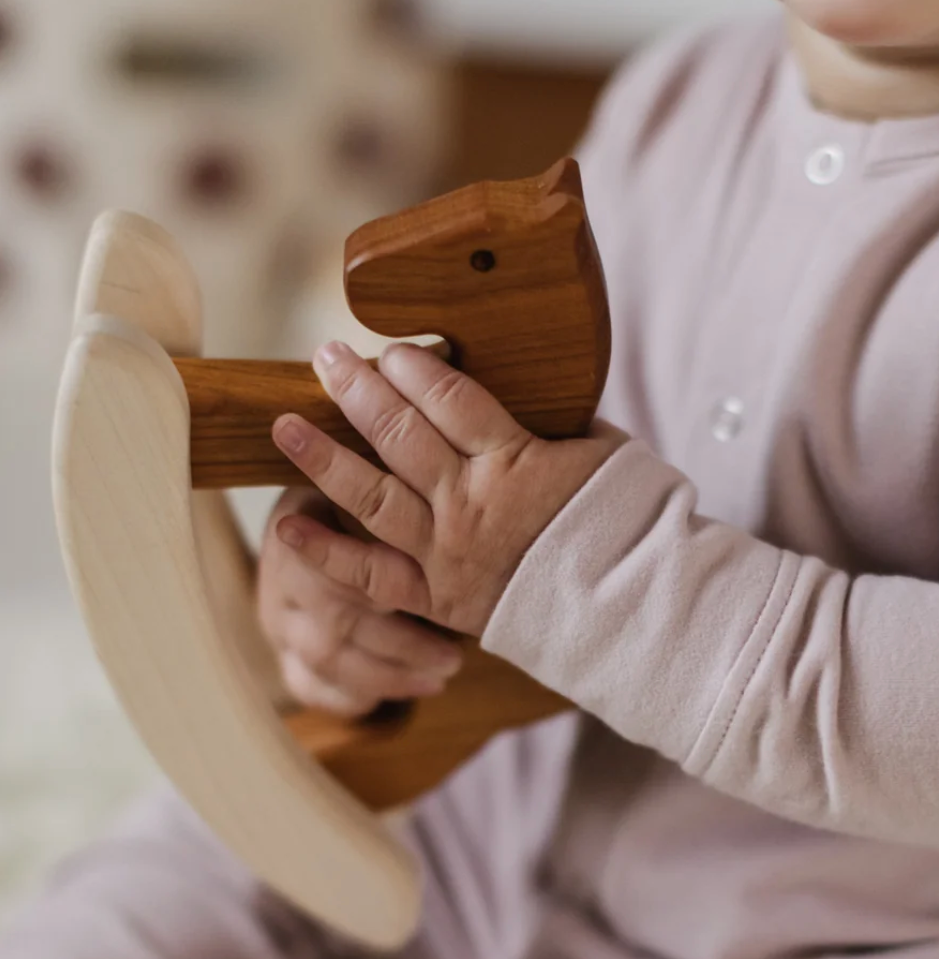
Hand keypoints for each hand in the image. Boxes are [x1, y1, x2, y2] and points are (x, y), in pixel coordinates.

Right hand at [257, 484, 465, 717]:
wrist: (315, 516)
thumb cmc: (369, 496)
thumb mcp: (379, 484)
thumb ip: (399, 502)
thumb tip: (448, 503)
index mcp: (297, 523)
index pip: (341, 567)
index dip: (390, 589)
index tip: (443, 602)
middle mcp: (279, 573)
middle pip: (338, 620)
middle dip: (402, 646)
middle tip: (454, 659)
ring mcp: (276, 616)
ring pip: (326, 658)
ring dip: (386, 677)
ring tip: (438, 679)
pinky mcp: (282, 648)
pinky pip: (307, 684)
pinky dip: (345, 698)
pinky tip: (384, 702)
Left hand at [270, 340, 623, 637]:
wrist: (636, 611)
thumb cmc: (631, 526)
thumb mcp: (606, 453)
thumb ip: (560, 422)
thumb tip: (535, 391)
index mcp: (515, 461)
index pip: (451, 401)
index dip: (415, 368)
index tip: (392, 348)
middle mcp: (471, 504)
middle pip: (401, 436)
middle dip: (358, 390)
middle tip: (325, 356)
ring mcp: (448, 554)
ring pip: (372, 497)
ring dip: (324, 457)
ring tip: (284, 424)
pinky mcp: (438, 599)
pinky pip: (370, 576)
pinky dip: (325, 552)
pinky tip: (287, 524)